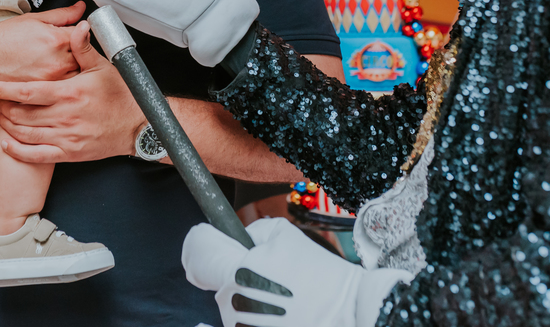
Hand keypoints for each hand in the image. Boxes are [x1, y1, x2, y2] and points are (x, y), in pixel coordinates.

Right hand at [0, 2, 85, 83]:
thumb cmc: (0, 41)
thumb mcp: (32, 20)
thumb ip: (61, 15)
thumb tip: (79, 9)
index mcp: (57, 40)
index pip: (84, 36)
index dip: (79, 35)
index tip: (75, 36)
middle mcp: (58, 63)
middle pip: (84, 59)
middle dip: (79, 54)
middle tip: (64, 52)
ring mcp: (51, 83)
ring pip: (77, 78)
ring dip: (73, 72)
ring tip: (55, 66)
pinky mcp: (44, 96)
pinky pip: (62, 91)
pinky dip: (60, 86)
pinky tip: (49, 80)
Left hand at [0, 19, 144, 162]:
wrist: (139, 124)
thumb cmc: (121, 93)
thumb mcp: (103, 66)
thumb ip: (84, 47)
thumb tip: (77, 25)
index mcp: (70, 93)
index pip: (28, 92)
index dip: (5, 89)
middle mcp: (66, 117)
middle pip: (21, 114)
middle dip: (2, 107)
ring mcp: (67, 138)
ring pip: (25, 134)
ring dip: (7, 125)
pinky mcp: (70, 153)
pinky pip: (37, 155)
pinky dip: (17, 150)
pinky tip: (7, 143)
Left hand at [182, 218, 412, 326]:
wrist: (353, 314)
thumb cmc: (322, 275)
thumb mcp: (285, 235)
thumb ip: (252, 232)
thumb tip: (238, 240)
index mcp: (237, 270)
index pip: (196, 252)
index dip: (201, 241)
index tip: (208, 238)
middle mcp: (233, 304)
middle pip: (215, 280)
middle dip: (234, 271)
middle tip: (270, 272)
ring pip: (229, 305)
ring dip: (246, 298)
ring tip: (283, 296)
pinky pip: (237, 326)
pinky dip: (249, 320)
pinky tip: (264, 316)